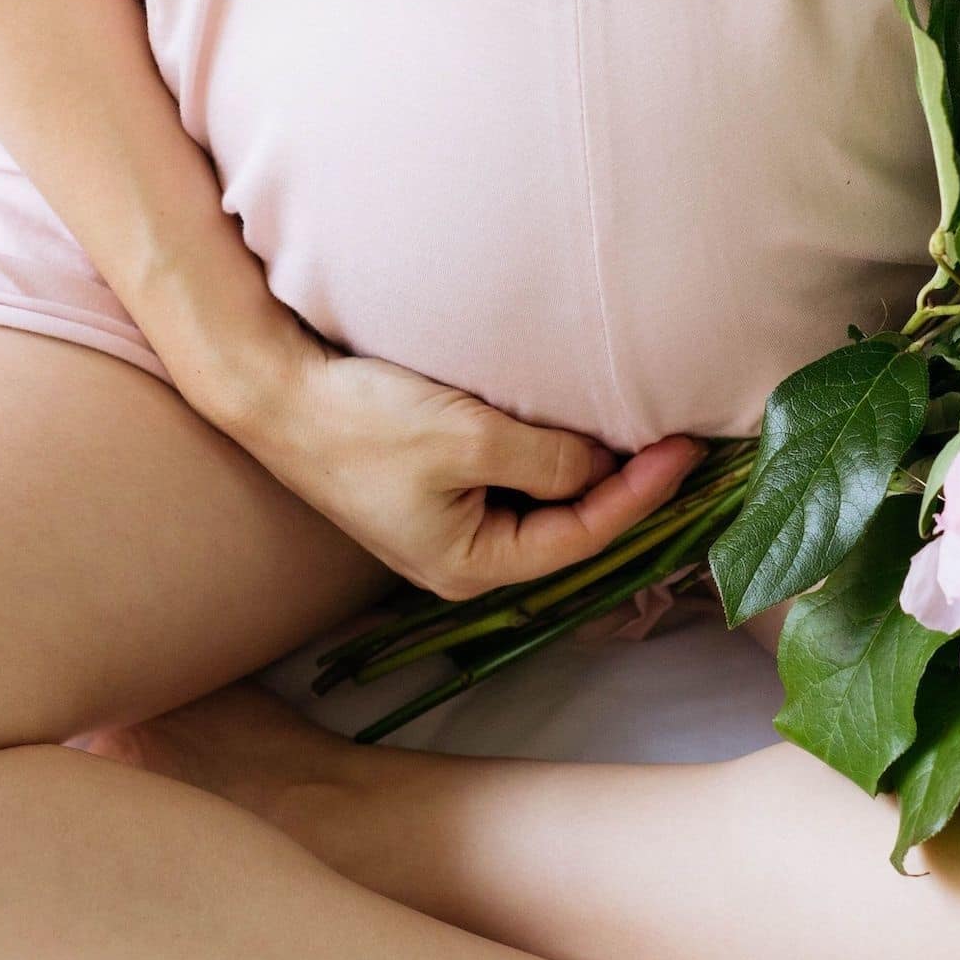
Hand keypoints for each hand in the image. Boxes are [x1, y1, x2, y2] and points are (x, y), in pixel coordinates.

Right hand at [225, 342, 703, 600]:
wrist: (274, 394)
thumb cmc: (363, 422)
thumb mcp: (470, 439)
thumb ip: (550, 459)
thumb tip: (606, 463)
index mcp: (471, 565)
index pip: (583, 536)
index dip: (642, 494)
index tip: (685, 447)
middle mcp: (463, 559)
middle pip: (566, 527)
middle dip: (624, 487)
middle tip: (680, 439)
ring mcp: (445, 525)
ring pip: (541, 502)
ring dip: (587, 468)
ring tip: (642, 430)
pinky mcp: (432, 489)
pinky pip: (511, 480)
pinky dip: (549, 455)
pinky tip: (576, 423)